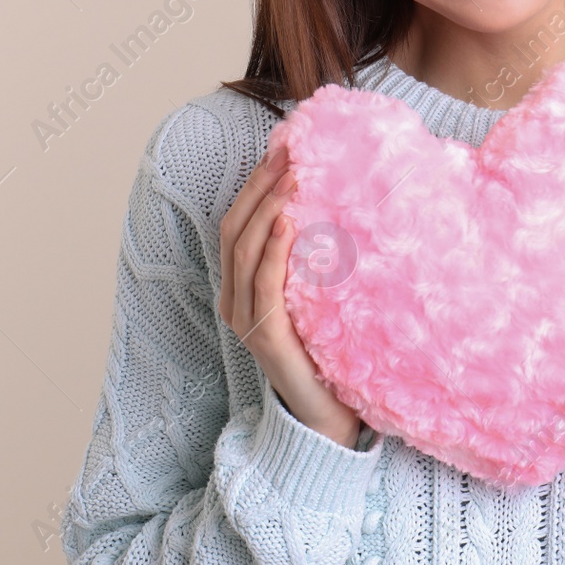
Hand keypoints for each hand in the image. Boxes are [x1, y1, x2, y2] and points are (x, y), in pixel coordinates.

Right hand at [218, 141, 363, 448]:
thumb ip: (309, 260)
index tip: (281, 150)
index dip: (254, 186)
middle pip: (235, 231)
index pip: (236, 225)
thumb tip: (330, 206)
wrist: (330, 414)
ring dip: (268, 208)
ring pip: (245, 251)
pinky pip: (265, 284)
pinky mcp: (266, 337)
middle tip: (288, 152)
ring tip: (291, 177)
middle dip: (259, 187)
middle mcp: (234, 302)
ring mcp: (246, 321)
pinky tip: (288, 220)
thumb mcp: (314, 296)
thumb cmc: (327, 352)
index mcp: (240, 290)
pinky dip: (274, 249)